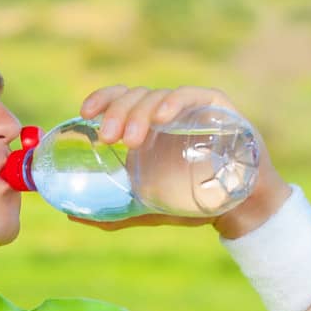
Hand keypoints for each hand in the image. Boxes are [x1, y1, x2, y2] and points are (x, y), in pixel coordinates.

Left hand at [68, 83, 287, 234]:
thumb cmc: (193, 203)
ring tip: (130, 141)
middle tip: (108, 139)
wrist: (238, 210)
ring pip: (158, 97)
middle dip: (117, 113)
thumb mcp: (148, 209)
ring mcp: (192, 108)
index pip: (121, 99)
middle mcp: (167, 112)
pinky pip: (193, 96)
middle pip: (136, 97)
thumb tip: (71, 214)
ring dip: (140, 113)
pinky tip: (163, 117)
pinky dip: (175, 102)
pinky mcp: (218, 108)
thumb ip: (113, 213)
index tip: (85, 114)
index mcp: (149, 126)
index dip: (103, 99)